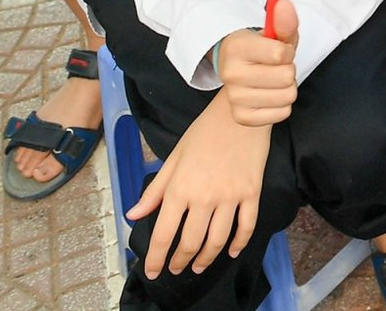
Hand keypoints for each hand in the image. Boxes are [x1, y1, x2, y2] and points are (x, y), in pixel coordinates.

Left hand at [125, 90, 270, 278]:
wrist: (240, 113)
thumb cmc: (204, 132)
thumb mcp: (174, 158)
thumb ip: (155, 190)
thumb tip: (134, 215)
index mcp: (180, 189)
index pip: (164, 234)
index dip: (156, 258)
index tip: (153, 272)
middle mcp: (204, 197)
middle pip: (190, 243)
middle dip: (180, 261)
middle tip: (176, 269)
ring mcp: (230, 196)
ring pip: (217, 240)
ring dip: (206, 258)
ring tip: (199, 266)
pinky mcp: (252, 193)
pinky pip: (247, 226)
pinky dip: (239, 243)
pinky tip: (231, 251)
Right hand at [215, 0, 297, 126]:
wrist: (239, 75)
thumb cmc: (262, 51)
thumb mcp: (274, 34)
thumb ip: (284, 21)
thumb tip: (284, 4)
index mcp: (237, 47)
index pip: (281, 54)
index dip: (287, 51)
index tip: (277, 50)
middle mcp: (231, 74)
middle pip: (287, 76)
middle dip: (288, 69)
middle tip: (274, 67)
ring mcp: (235, 98)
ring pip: (288, 96)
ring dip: (286, 87)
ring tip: (272, 80)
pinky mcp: (242, 117)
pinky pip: (283, 113)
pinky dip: (282, 105)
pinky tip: (269, 95)